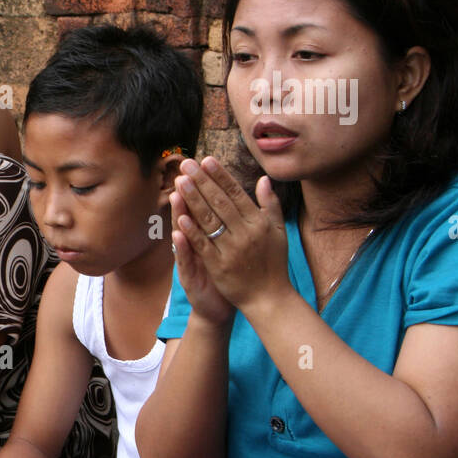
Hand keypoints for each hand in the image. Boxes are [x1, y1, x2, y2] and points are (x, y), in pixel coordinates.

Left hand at [172, 157, 289, 315]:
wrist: (269, 298)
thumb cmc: (274, 263)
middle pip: (219, 202)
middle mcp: (245, 233)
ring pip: (209, 220)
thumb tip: (263, 179)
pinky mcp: (219, 266)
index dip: (220, 176)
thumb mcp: (278, 231)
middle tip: (187, 164)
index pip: (235, 193)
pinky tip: (180, 216)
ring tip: (180, 181)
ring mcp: (231, 250)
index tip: (206, 160)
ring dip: (193, 199)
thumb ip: (269, 204)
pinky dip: (192, 231)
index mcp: (258, 222)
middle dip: (202, 181)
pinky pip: (203, 245)